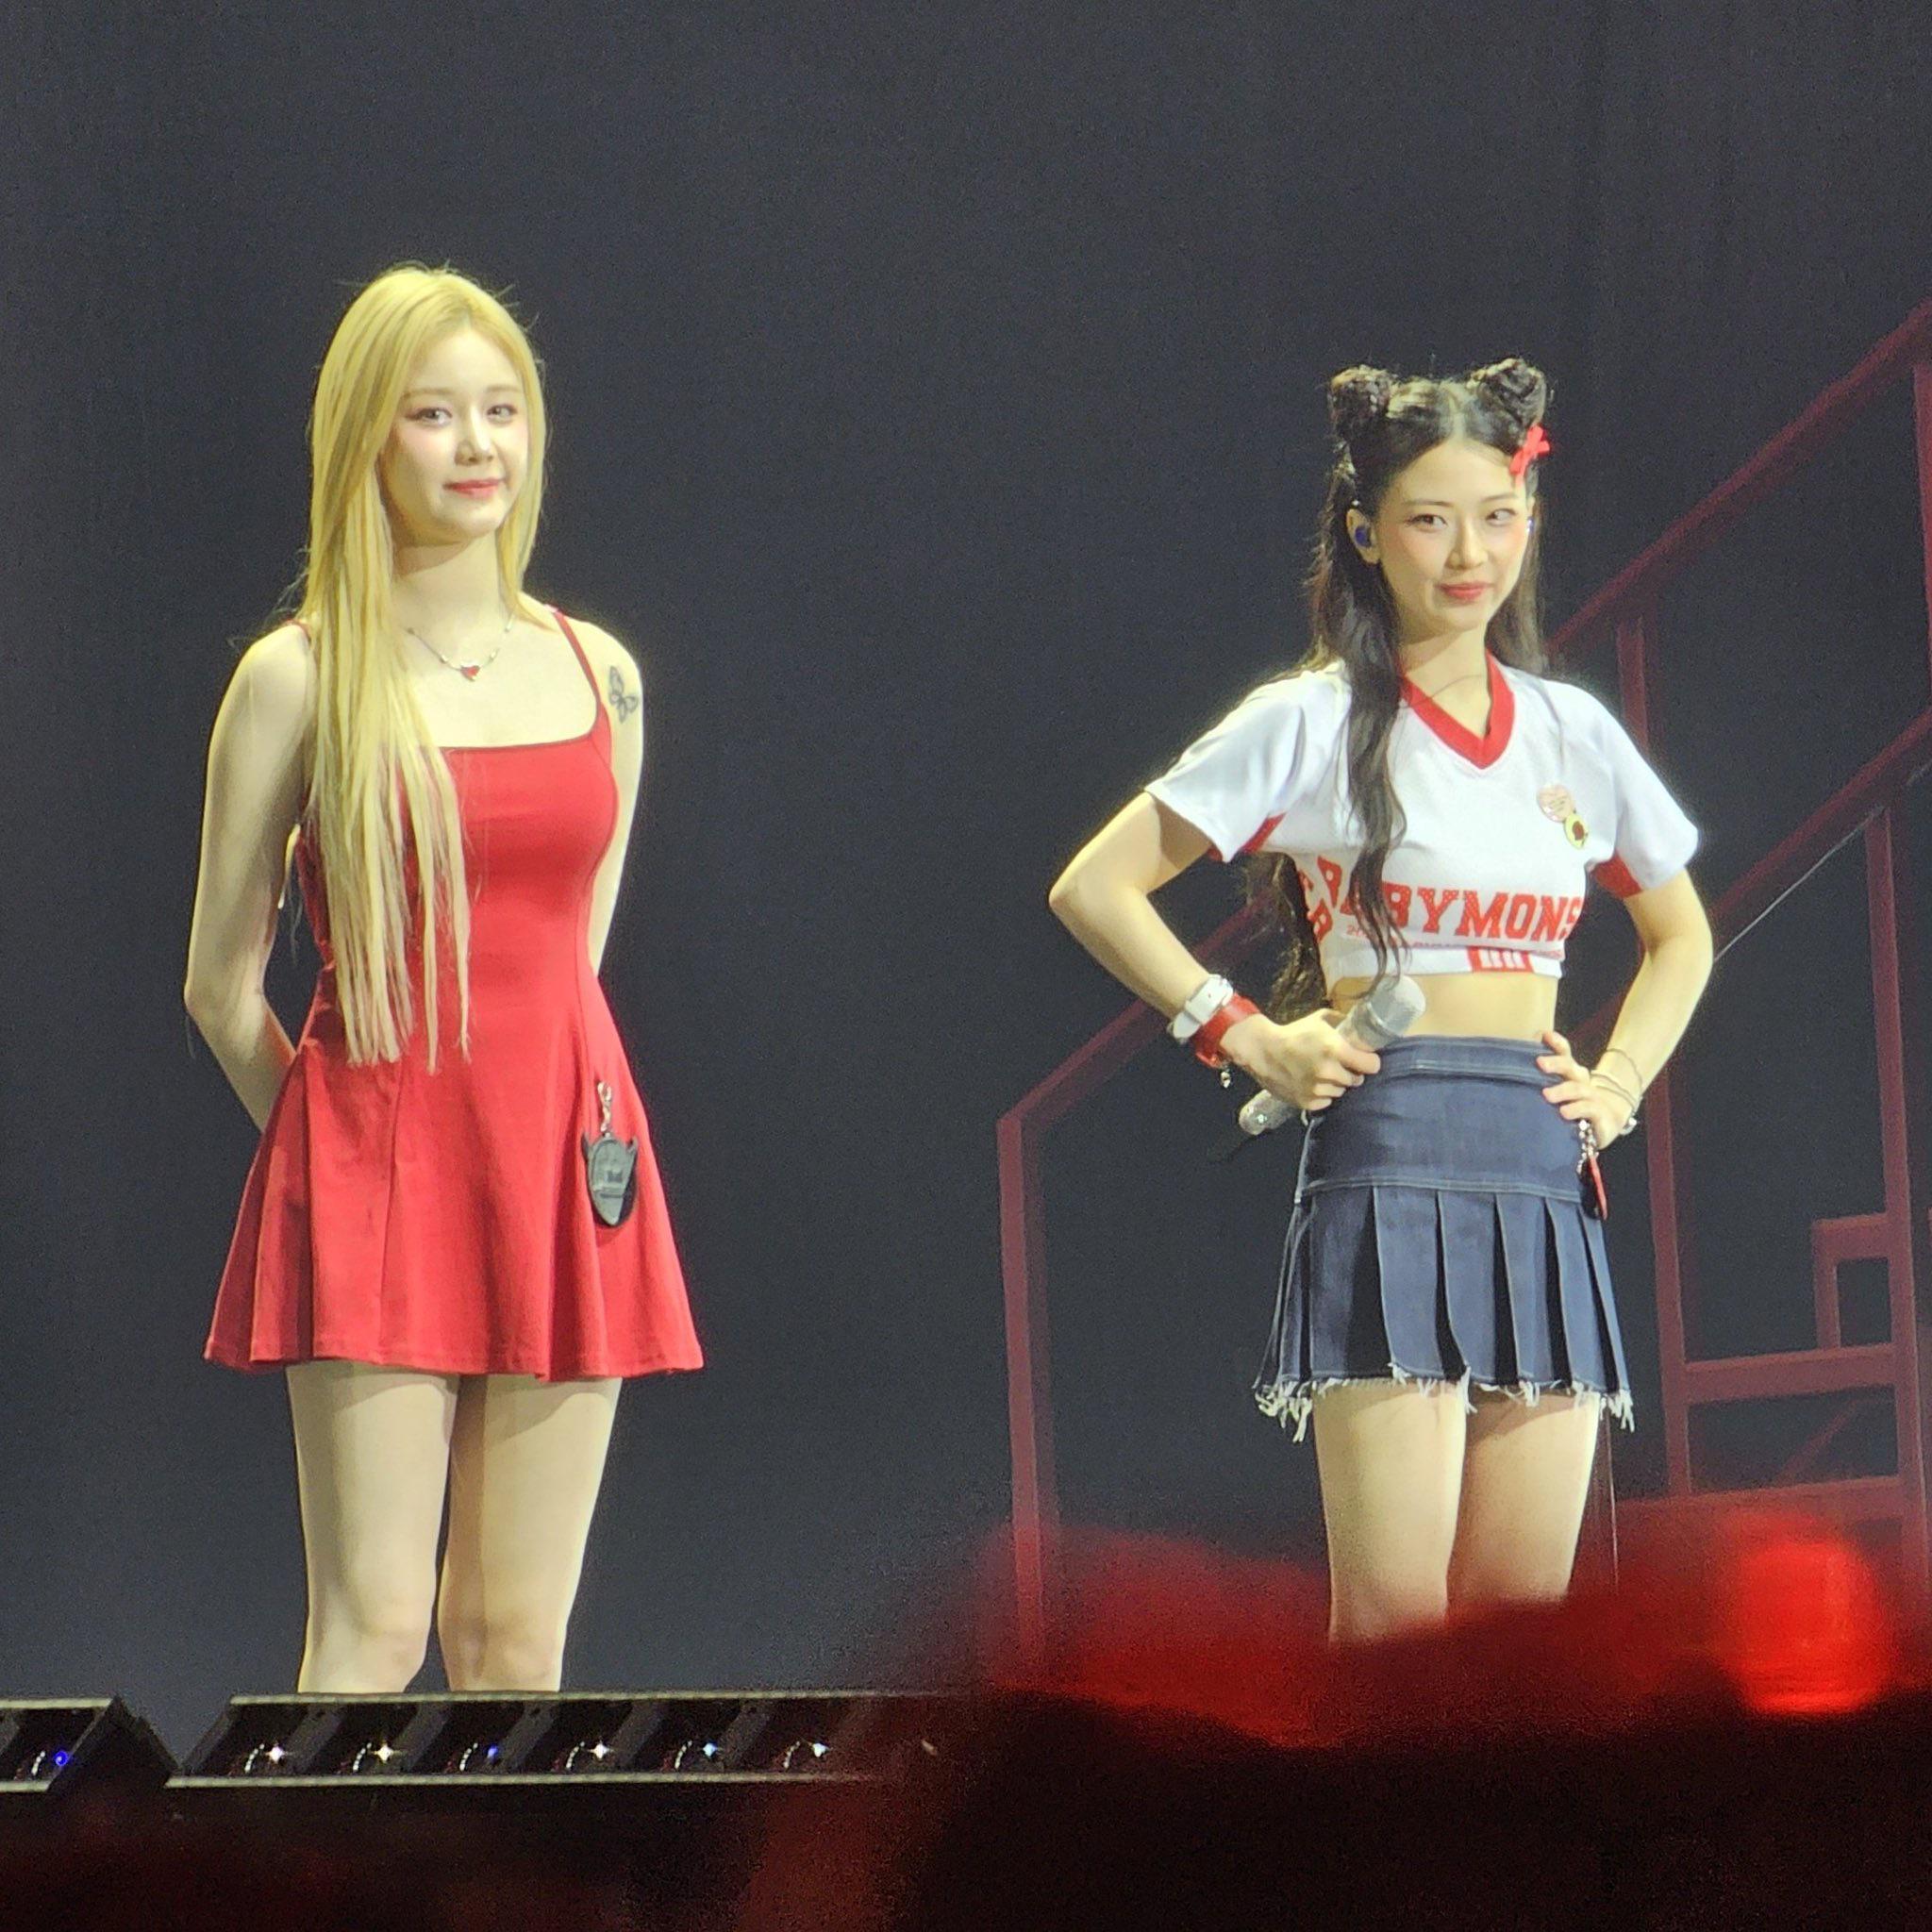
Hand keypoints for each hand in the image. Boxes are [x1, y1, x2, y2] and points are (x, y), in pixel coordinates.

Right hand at [1221, 1008, 1380, 1111]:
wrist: (1263, 1051)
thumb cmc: (1294, 1033)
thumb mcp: (1320, 1019)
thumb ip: (1343, 1022)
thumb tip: (1362, 1026)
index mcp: (1335, 1050)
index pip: (1372, 1065)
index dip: (1370, 1061)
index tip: (1365, 1059)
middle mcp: (1330, 1072)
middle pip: (1357, 1079)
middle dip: (1352, 1072)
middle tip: (1340, 1065)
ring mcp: (1318, 1090)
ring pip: (1341, 1091)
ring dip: (1337, 1083)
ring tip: (1323, 1073)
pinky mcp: (1308, 1102)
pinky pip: (1327, 1100)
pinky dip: (1323, 1093)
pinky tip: (1312, 1083)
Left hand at [1537, 1029, 1634, 1141]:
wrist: (1606, 1122)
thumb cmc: (1573, 1103)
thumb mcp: (1556, 1090)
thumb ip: (1538, 1079)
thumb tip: (1513, 1064)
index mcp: (1569, 1071)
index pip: (1564, 1052)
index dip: (1556, 1042)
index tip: (1544, 1035)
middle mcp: (1580, 1080)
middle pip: (1569, 1066)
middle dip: (1555, 1063)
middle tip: (1540, 1063)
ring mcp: (1591, 1096)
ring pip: (1577, 1089)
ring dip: (1562, 1090)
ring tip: (1546, 1095)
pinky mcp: (1599, 1114)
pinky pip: (1589, 1109)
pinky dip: (1576, 1109)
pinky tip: (1564, 1112)